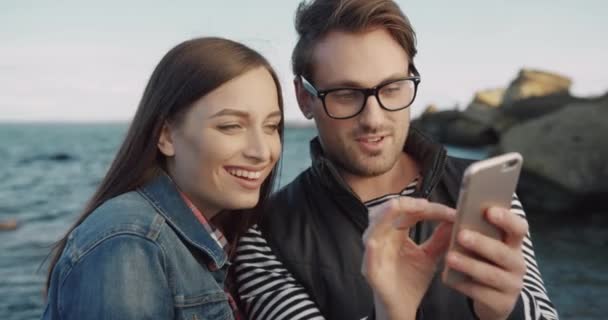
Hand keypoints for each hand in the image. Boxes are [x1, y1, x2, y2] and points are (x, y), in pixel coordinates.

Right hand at [361, 197, 455, 319]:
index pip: (407, 211)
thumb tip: (452, 219)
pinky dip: (371, 248)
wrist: (404, 308)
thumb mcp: (430, 256)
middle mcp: (382, 239)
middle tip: (425, 205)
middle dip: (405, 204)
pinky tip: (376, 241)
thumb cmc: (411, 281)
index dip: (426, 207)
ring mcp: (374, 254)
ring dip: (384, 216)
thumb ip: (439, 239)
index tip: (449, 211)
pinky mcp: (371, 271)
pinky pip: (368, 257)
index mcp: (395, 233)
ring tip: (397, 207)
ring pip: (373, 228)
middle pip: (386, 212)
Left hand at [444, 207, 527, 319]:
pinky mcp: (502, 303)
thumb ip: (475, 231)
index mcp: (513, 244)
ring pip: (491, 274)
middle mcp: (517, 263)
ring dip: (469, 265)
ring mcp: (512, 285)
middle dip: (481, 243)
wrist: (493, 299)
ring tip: (450, 258)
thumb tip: (452, 218)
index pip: (519, 228)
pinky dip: (464, 285)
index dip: (507, 219)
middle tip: (461, 235)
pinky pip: (481, 293)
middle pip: (503, 252)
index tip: (489, 211)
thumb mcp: (485, 246)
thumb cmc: (485, 262)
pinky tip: (448, 278)